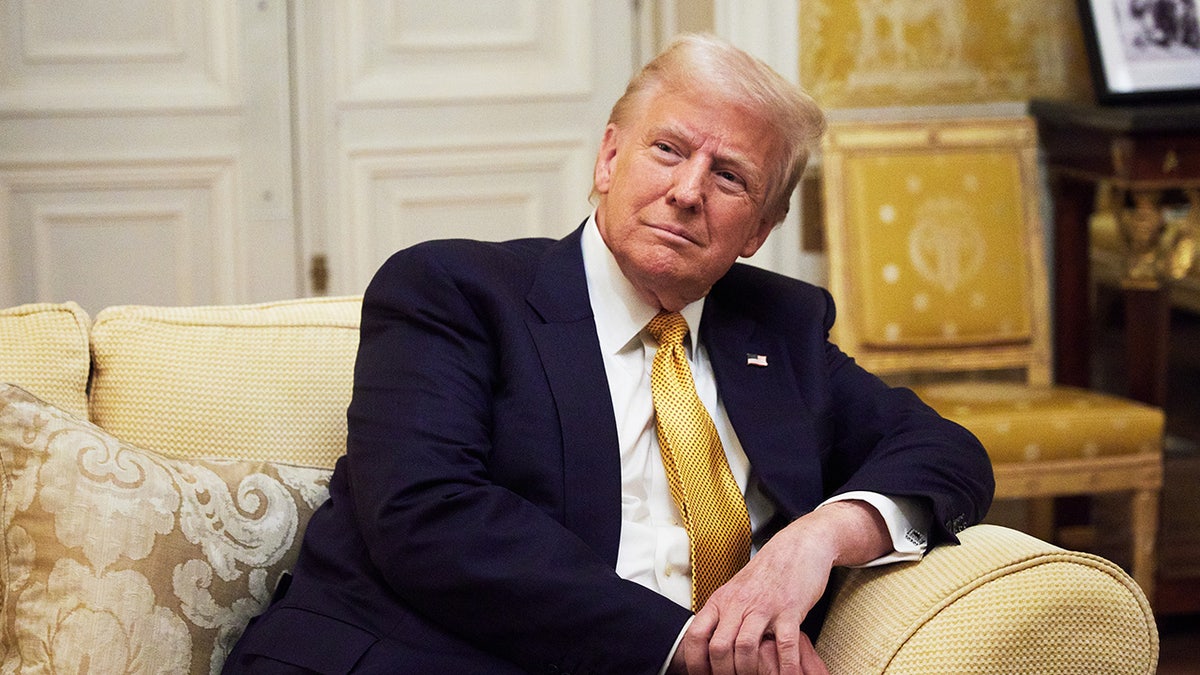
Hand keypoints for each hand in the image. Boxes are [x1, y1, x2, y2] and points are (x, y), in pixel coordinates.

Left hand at [669, 500, 888, 673]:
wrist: (799, 545)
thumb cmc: (768, 572)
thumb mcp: (737, 590)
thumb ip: (725, 614)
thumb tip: (710, 645)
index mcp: (722, 600)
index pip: (696, 634)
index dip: (694, 661)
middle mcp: (739, 603)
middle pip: (719, 646)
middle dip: (722, 673)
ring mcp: (764, 606)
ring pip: (745, 647)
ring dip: (747, 672)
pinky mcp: (790, 609)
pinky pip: (785, 645)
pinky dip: (785, 667)